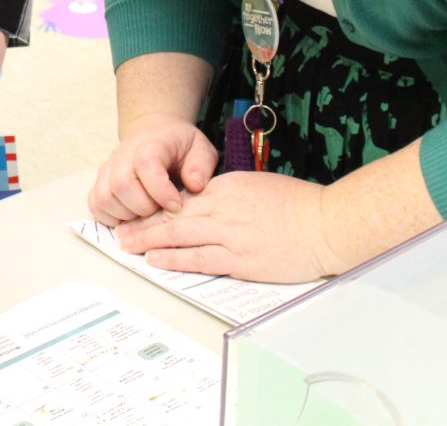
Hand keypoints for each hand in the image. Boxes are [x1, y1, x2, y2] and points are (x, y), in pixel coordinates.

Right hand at [88, 114, 217, 223]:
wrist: (153, 133)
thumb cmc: (178, 145)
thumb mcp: (200, 148)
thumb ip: (201, 165)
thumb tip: (194, 185)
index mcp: (150, 145)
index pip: (146, 166)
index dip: (160, 190)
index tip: (176, 206)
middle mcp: (122, 156)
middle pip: (121, 185)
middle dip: (144, 208)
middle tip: (162, 211)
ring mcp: (107, 169)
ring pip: (104, 198)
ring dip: (127, 216)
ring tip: (147, 215)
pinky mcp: (100, 183)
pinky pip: (95, 204)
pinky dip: (110, 218)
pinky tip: (131, 218)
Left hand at [117, 172, 339, 283]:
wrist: (326, 225)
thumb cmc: (298, 204)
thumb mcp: (256, 186)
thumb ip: (229, 194)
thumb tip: (206, 202)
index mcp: (226, 187)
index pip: (182, 197)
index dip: (156, 206)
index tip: (138, 211)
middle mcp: (223, 208)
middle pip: (173, 216)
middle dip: (143, 223)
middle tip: (120, 231)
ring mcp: (230, 235)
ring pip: (179, 236)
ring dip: (149, 241)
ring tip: (128, 246)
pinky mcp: (240, 260)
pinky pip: (199, 259)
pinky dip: (174, 258)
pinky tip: (156, 260)